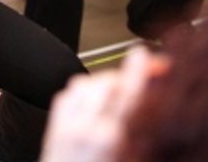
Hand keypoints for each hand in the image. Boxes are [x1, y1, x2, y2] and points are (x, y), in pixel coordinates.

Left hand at [42, 47, 168, 161]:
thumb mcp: (131, 160)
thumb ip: (144, 137)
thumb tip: (153, 114)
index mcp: (110, 141)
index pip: (127, 93)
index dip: (139, 70)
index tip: (147, 56)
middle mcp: (85, 130)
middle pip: (108, 82)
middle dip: (127, 76)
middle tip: (145, 79)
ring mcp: (66, 128)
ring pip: (85, 83)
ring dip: (104, 82)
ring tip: (121, 92)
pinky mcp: (54, 131)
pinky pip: (67, 95)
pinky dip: (83, 91)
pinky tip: (94, 100)